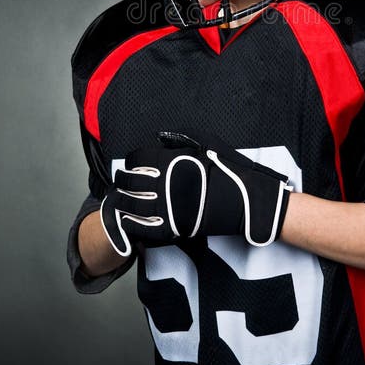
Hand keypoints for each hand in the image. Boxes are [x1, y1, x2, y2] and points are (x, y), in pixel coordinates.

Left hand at [100, 130, 292, 254]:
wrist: (246, 200)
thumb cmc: (229, 171)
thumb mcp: (206, 146)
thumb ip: (181, 142)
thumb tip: (161, 137)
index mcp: (172, 161)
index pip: (139, 158)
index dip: (131, 161)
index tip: (131, 165)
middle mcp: (167, 183)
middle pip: (131, 182)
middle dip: (121, 181)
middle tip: (119, 182)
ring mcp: (169, 207)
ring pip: (133, 205)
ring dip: (122, 202)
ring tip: (118, 200)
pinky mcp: (174, 227)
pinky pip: (144, 227)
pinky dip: (131, 223)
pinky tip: (127, 219)